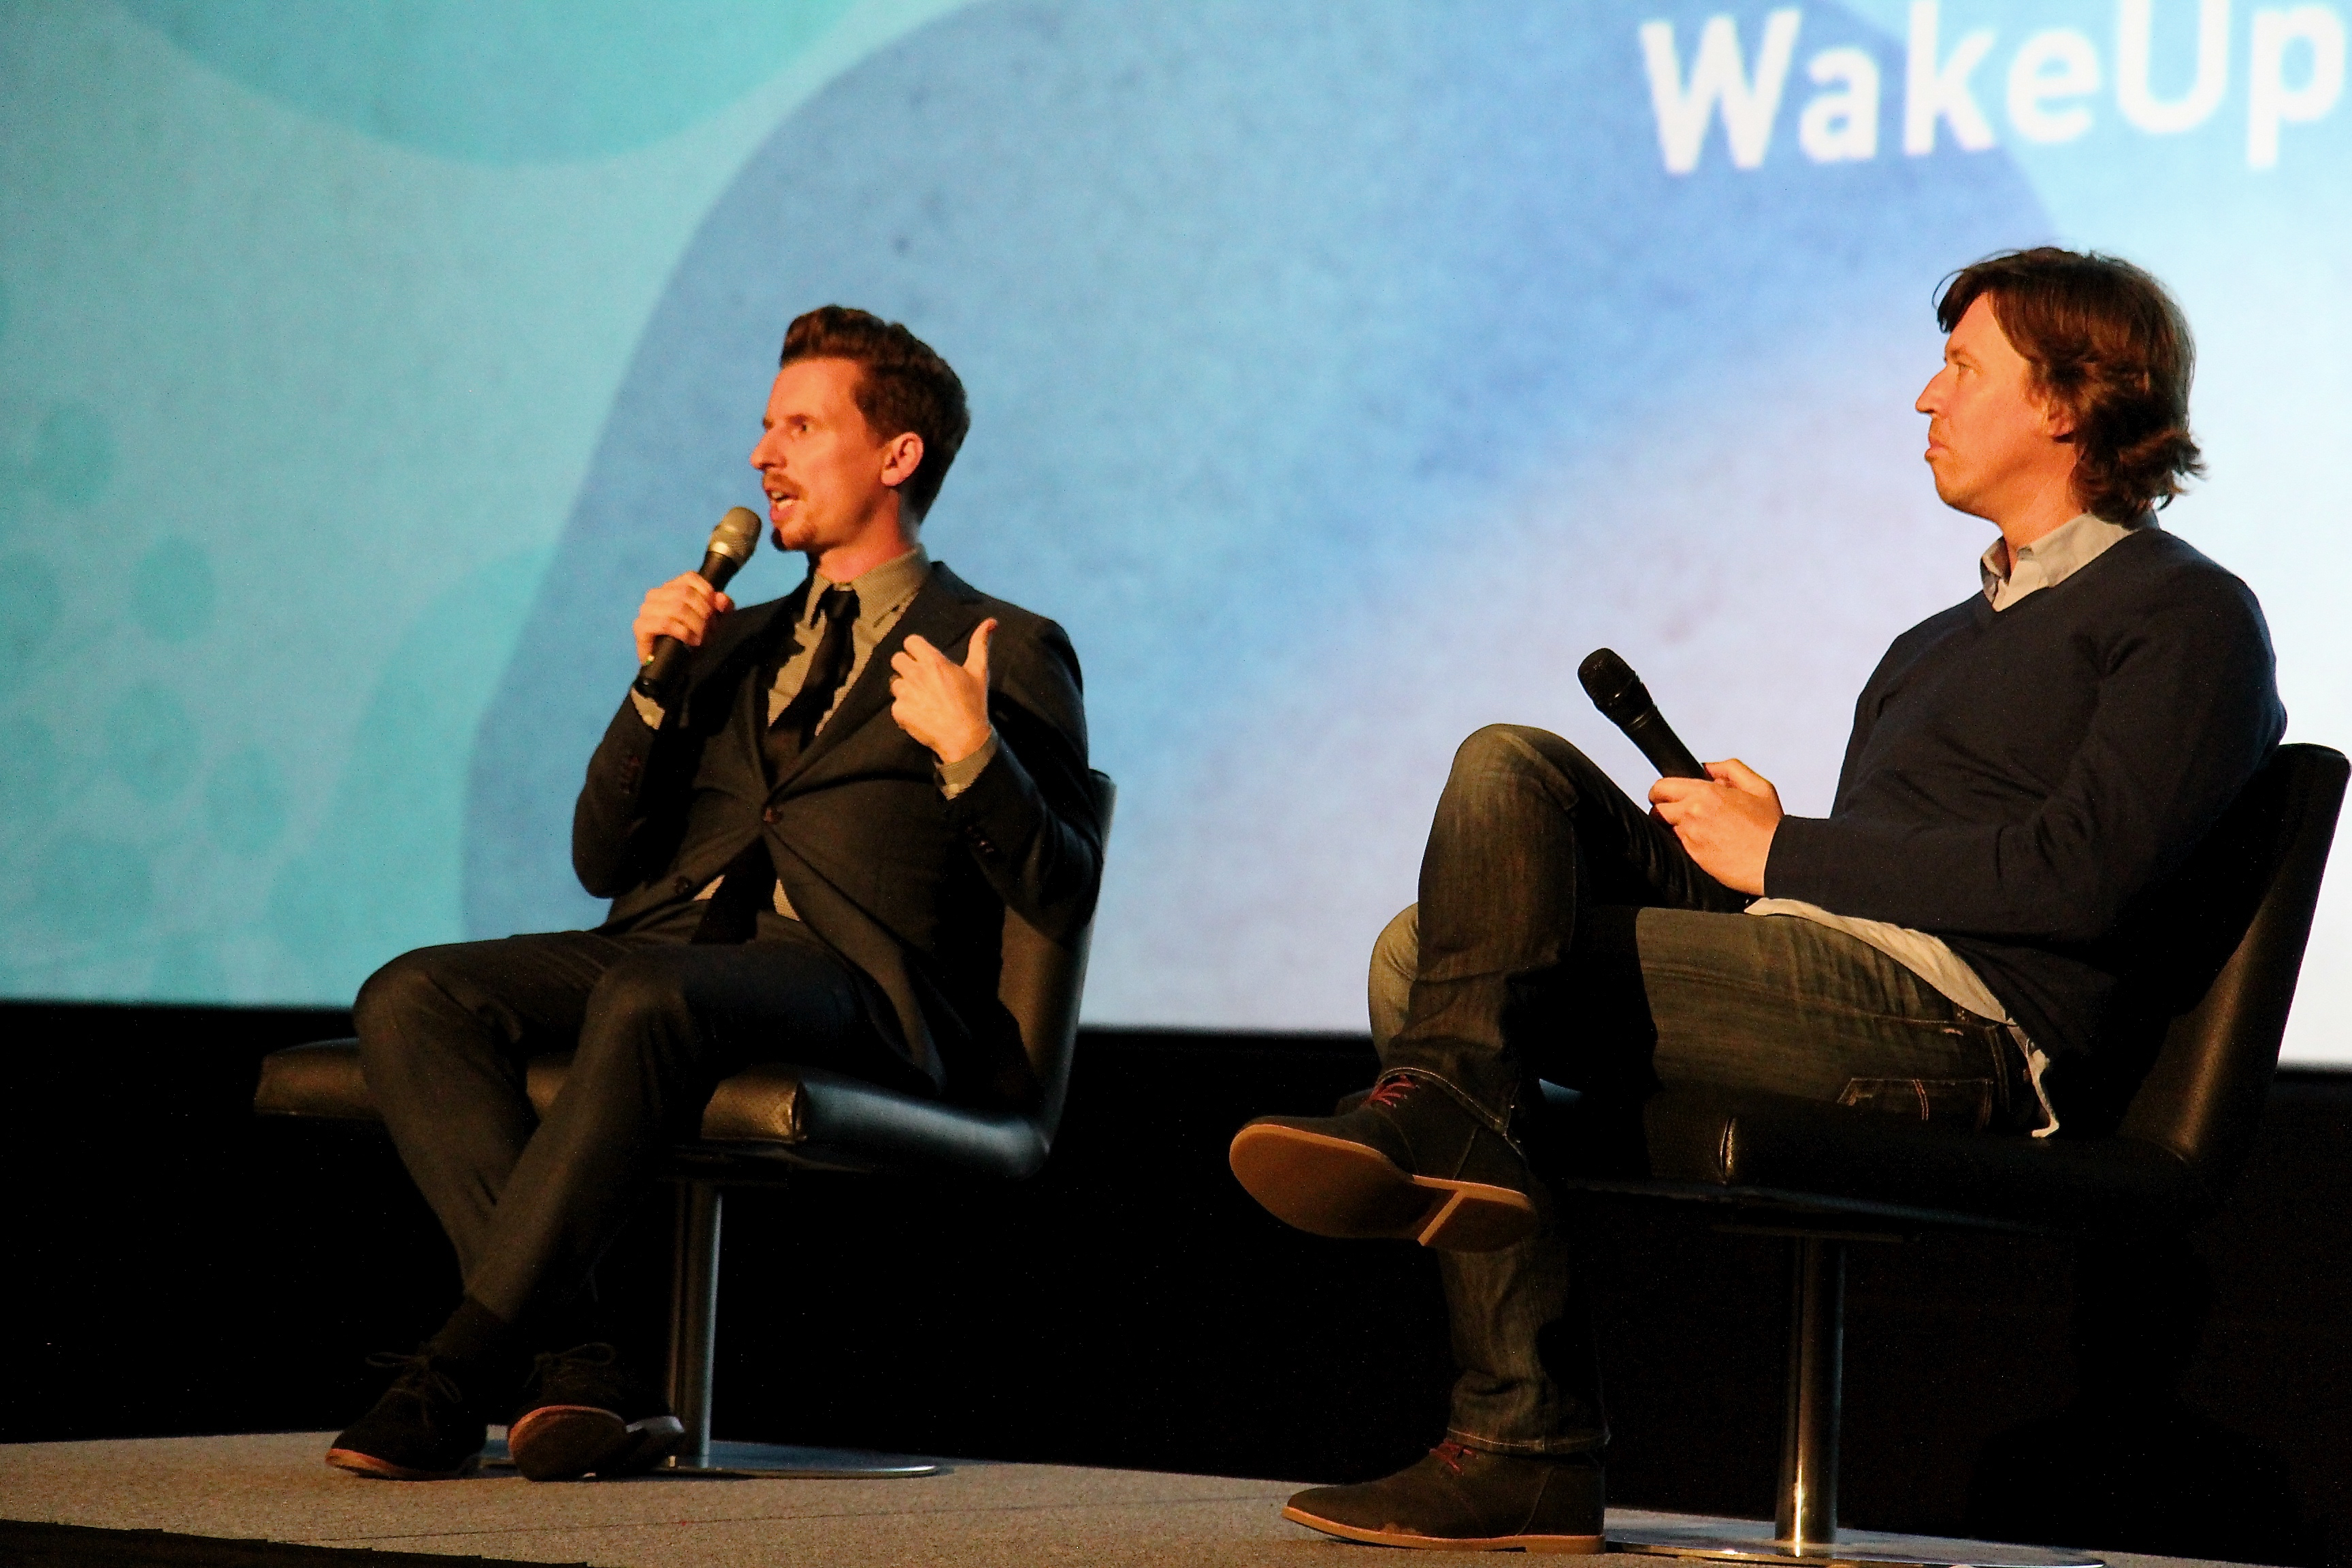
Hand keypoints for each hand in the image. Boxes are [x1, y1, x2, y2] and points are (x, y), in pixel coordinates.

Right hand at [632, 574, 732, 663]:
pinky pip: (666, 624)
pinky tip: (692, 641)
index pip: (690, 577)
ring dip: (696, 624)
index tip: (716, 610)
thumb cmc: (690, 638)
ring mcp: (646, 610)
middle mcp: (655, 594)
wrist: (669, 665)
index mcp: (671, 587)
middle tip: (711, 629)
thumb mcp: (711, 620)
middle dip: (704, 613)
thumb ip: (720, 607)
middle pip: (685, 594)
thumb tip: (722, 600)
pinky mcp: (640, 626)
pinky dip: (684, 632)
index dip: (707, 592)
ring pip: (677, 608)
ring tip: (702, 637)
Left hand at [891, 618, 994, 765]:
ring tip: (920, 699)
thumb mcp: (979, 671)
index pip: (910, 641)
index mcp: (933, 661)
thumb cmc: (973, 703)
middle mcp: (916, 674)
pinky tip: (919, 715)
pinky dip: (904, 710)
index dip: (916, 649)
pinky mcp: (899, 711)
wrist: (965, 738)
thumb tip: (991, 622)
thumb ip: (980, 644)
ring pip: (895, 682)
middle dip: (906, 666)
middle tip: (920, 678)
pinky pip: (895, 705)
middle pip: (897, 659)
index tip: (924, 659)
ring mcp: (905, 693)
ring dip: (905, 688)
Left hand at [1650, 759, 1782, 895]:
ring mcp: (1690, 837)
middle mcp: (1692, 814)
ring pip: (1668, 828)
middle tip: (1676, 812)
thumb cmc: (1770, 826)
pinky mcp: (1693, 857)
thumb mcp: (1758, 787)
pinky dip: (1687, 843)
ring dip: (1677, 827)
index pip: (1662, 787)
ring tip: (1700, 829)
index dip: (1660, 791)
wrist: (1776, 860)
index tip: (1665, 795)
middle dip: (1662, 809)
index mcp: (1706, 794)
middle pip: (1657, 810)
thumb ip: (1729, 769)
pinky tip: (1706, 843)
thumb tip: (1707, 768)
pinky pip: (1679, 845)